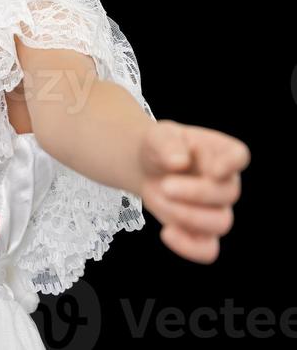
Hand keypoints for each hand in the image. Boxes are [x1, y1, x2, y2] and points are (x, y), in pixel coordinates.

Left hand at [137, 119, 250, 263]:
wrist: (149, 169)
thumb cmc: (160, 148)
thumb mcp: (157, 137)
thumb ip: (167, 144)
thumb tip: (179, 162)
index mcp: (220, 151)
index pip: (238, 156)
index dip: (232, 165)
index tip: (215, 171)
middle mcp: (226, 181)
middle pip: (228, 193)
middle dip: (195, 193)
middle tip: (165, 186)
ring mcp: (218, 209)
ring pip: (221, 223)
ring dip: (188, 215)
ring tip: (161, 200)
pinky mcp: (203, 232)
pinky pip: (208, 251)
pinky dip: (189, 247)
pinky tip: (166, 232)